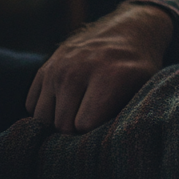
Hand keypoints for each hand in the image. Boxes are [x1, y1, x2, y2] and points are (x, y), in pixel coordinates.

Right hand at [26, 3, 173, 133]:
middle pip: (61, 124)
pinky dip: (47, 109)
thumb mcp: (146, 87)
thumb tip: (104, 148)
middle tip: (94, 119)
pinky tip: (67, 101)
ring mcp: (59, 66)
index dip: (95, 131)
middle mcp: (79, 69)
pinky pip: (32, 105)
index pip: (84, 125)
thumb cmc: (139, 67)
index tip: (107, 124)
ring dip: (59, 120)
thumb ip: (126, 115)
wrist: (130, 29)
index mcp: (110, 75)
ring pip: (43, 118)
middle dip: (76, 129)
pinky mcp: (45, 66)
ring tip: (80, 112)